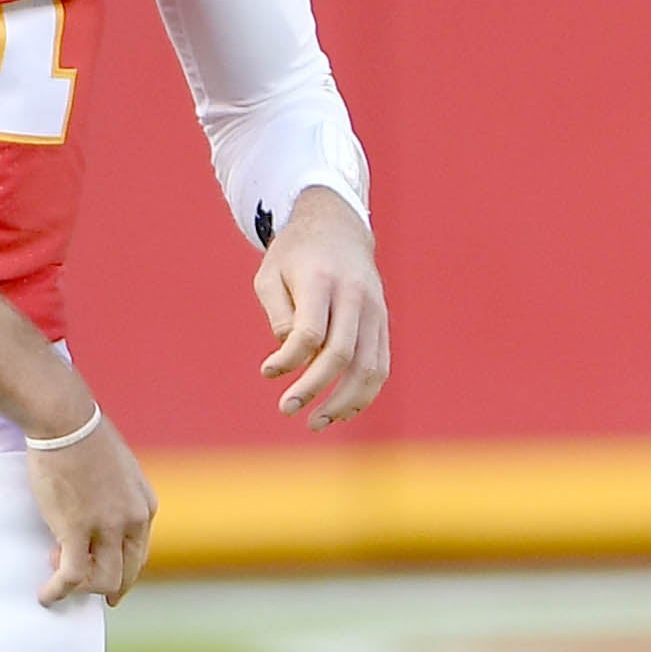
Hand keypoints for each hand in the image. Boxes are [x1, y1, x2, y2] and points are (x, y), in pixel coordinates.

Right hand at [23, 404, 156, 606]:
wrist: (66, 421)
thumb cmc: (84, 437)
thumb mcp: (118, 469)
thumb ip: (117, 495)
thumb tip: (100, 510)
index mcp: (145, 505)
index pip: (140, 553)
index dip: (121, 569)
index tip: (104, 574)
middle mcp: (132, 520)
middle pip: (127, 572)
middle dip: (107, 586)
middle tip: (84, 587)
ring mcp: (107, 527)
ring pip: (103, 580)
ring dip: (80, 586)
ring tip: (57, 578)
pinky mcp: (76, 530)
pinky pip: (72, 575)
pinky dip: (58, 591)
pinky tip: (45, 595)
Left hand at [254, 187, 390, 425]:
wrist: (338, 228)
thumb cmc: (295, 256)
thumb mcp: (269, 274)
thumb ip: (278, 314)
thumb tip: (290, 355)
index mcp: (322, 280)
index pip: (311, 331)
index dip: (289, 359)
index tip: (267, 373)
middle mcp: (355, 296)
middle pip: (341, 354)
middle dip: (313, 388)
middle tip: (286, 409)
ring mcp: (375, 311)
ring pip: (368, 367)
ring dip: (343, 402)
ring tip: (317, 423)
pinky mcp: (383, 323)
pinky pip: (380, 365)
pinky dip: (364, 393)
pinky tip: (342, 412)